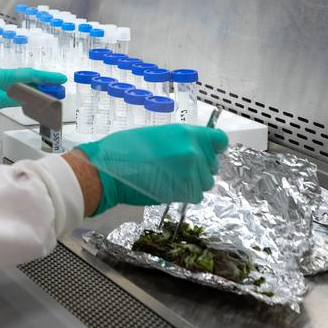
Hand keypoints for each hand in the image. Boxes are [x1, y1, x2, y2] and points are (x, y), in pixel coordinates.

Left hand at [0, 67, 66, 125]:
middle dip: (46, 84)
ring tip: (55, 96)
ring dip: (39, 91)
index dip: (46, 77)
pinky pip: (19, 95)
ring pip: (25, 87)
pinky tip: (37, 102)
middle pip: (29, 79)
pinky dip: (29, 98)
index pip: (29, 74)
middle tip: (62, 90)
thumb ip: (15, 98)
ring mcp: (1, 87)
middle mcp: (3, 79)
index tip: (62, 78)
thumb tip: (34, 99)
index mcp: (3, 75)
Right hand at [76, 124, 229, 214]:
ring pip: (205, 181)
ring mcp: (190, 173)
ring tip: (170, 177)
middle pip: (212, 163)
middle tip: (177, 166)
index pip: (220, 140)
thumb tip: (193, 148)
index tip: (203, 151)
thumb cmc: (123, 148)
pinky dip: (185, 193)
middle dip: (200, 166)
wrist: (108, 170)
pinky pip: (196, 194)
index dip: (212, 147)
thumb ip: (179, 140)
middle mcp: (193, 152)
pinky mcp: (184, 192)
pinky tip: (167, 186)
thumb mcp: (155, 134)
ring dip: (193, 181)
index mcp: (186, 133)